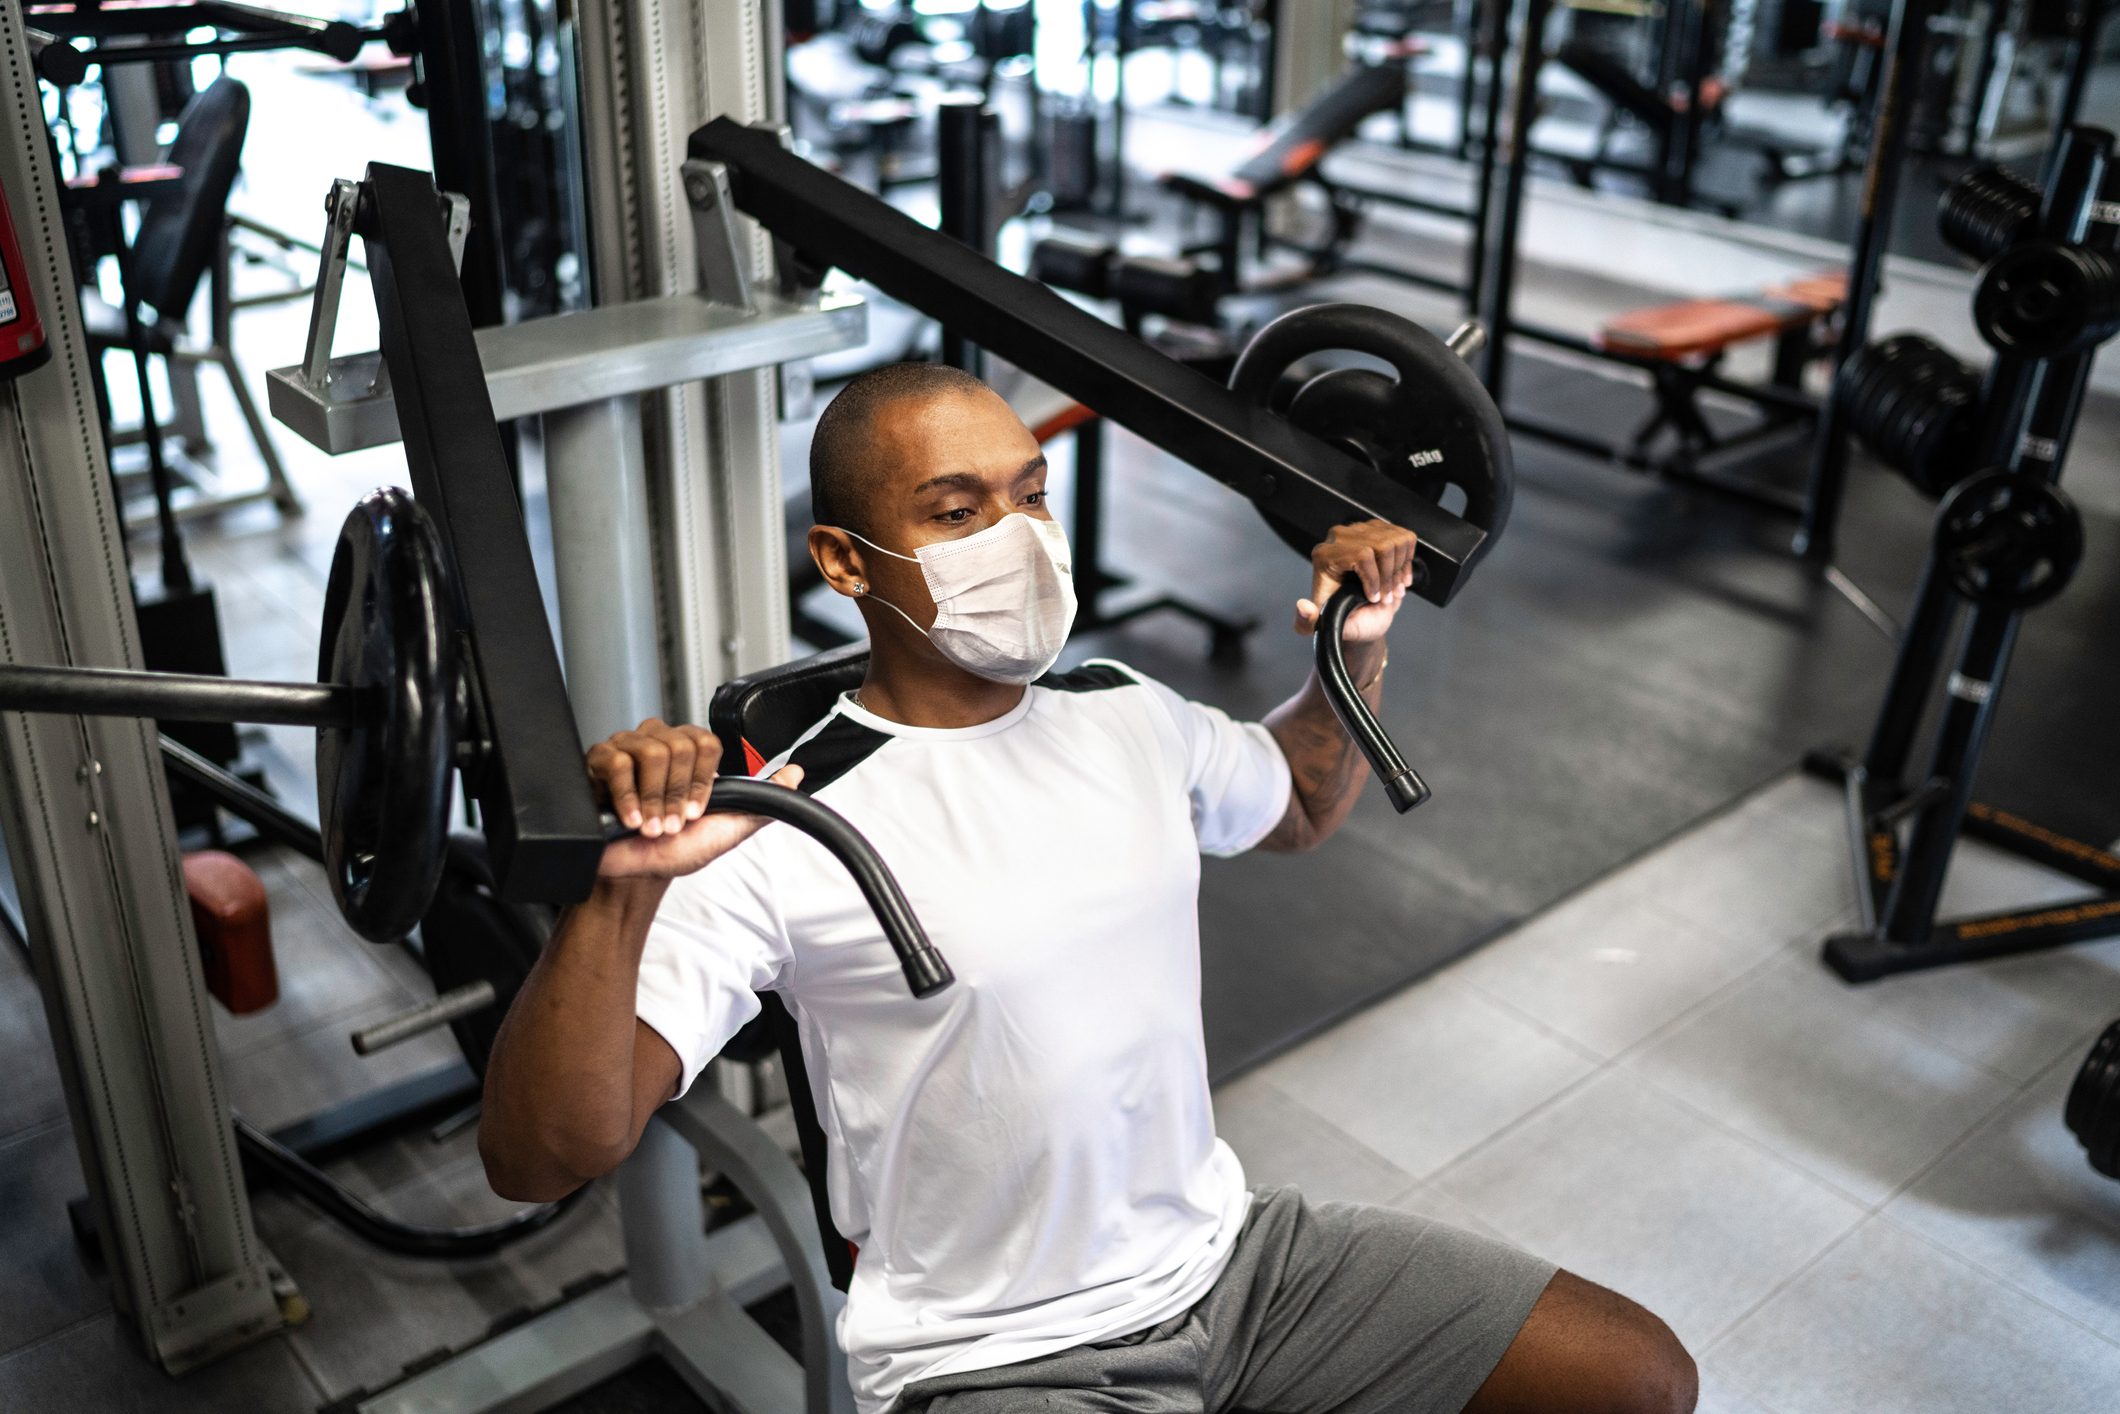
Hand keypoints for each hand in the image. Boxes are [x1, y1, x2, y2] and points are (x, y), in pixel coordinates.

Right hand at [586, 719, 804, 879]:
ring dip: (654, 800)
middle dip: (677, 795)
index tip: (697, 812)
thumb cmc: (678, 848)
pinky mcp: (599, 762)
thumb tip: (795, 774)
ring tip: (651, 826)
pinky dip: (627, 797)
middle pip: (678, 746)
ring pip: (650, 752)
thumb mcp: (728, 826)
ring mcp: (627, 748)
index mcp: (690, 752)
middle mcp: (660, 742)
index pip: (705, 741)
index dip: (703, 781)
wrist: (638, 873)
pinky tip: (630, 819)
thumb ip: (763, 799)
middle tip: (672, 823)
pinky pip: (616, 763)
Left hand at [1293, 520, 1417, 643]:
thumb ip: (1307, 622)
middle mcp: (1340, 537)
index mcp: (1324, 555)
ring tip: (1393, 590)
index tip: (1375, 598)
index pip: (1362, 555)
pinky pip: (1404, 537)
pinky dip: (1407, 559)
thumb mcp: (1322, 624)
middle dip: (1389, 577)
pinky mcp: (1378, 530)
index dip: (1374, 578)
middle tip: (1386, 597)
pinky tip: (1399, 576)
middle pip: (1382, 546)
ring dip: (1399, 570)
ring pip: (1395, 541)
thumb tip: (1304, 606)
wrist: (1359, 610)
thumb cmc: (1341, 615)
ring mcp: (1361, 530)